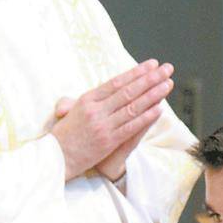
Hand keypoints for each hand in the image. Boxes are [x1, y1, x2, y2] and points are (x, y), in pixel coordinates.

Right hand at [51, 59, 173, 180]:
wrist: (55, 158)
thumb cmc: (62, 136)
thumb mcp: (68, 112)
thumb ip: (87, 98)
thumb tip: (94, 93)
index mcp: (87, 99)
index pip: (116, 82)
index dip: (136, 72)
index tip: (152, 64)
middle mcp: (96, 110)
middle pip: (128, 91)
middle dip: (150, 79)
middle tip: (166, 69)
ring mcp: (103, 126)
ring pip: (132, 107)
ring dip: (152, 95)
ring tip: (167, 85)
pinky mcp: (108, 142)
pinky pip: (130, 127)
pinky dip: (145, 117)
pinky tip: (158, 108)